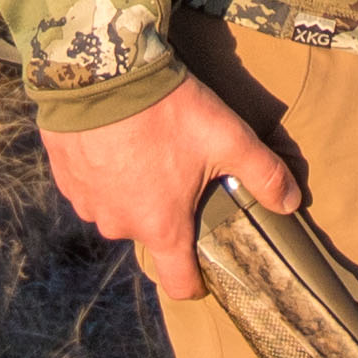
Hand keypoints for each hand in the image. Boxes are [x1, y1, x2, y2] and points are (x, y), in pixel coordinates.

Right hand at [39, 75, 295, 301]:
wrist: (102, 73)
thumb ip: (266, 175)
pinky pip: (91, 186)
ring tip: (150, 152)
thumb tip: (293, 203)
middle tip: (183, 173)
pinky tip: (119, 142)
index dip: (196, 281)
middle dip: (168, 212)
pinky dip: (106, 171)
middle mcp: (120, 225)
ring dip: (133, 190)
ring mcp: (87, 202)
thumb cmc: (168, 112)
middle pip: (152, 234)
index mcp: (161, 227)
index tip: (206, 267)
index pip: (179, 283)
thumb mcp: (229, 139)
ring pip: (119, 208)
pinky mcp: (65, 176)